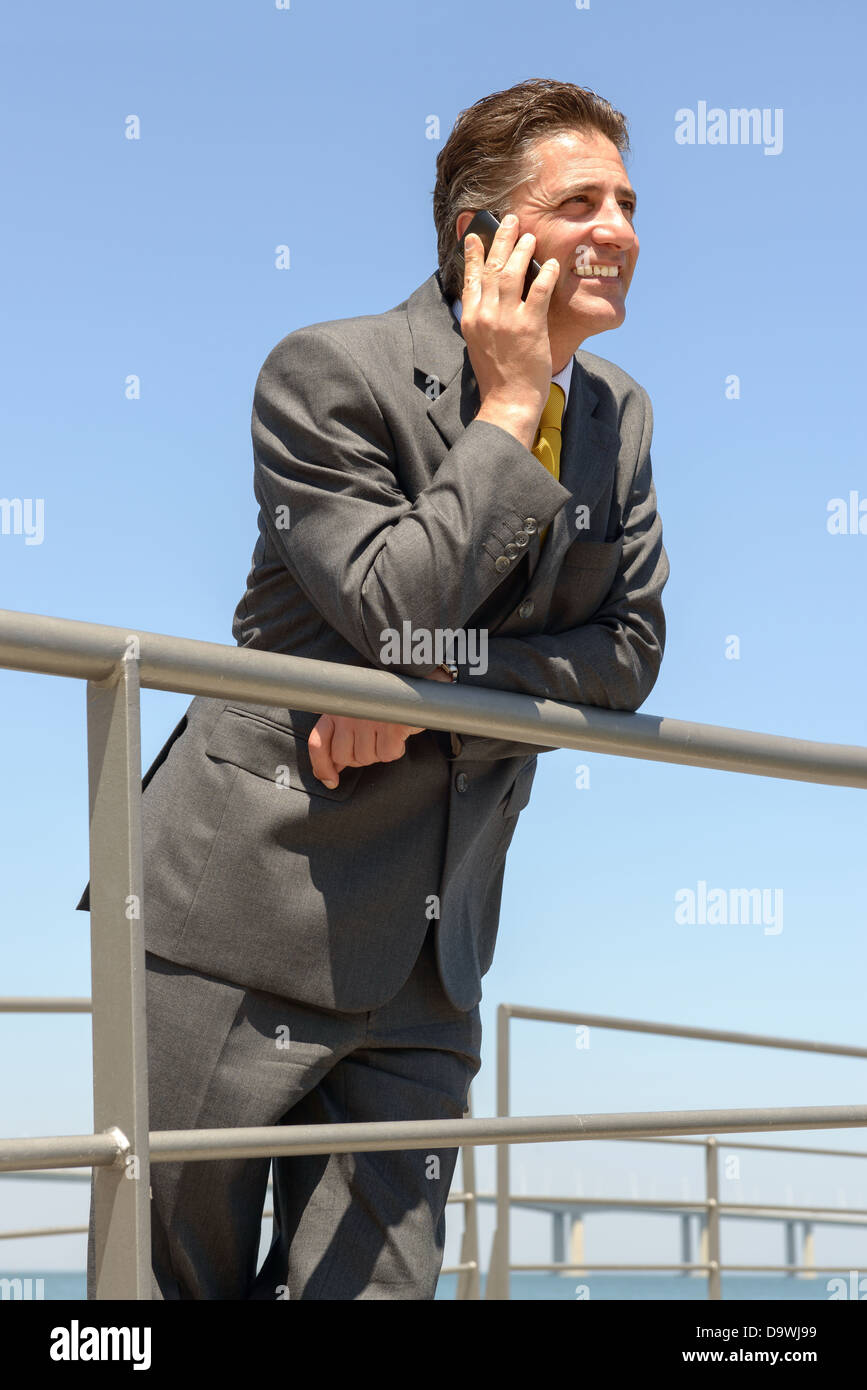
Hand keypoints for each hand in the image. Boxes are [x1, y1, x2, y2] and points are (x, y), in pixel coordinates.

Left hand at [308, 669, 449, 786]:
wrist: (414, 676)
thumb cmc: (383, 695)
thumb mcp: (355, 710)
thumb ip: (343, 735)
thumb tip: (334, 769)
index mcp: (336, 708)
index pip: (318, 743)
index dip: (322, 766)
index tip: (331, 781)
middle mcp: (348, 713)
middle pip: (344, 756)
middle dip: (359, 757)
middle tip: (373, 743)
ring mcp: (368, 719)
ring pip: (367, 757)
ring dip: (379, 751)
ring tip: (386, 733)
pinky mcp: (390, 724)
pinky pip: (388, 753)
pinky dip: (396, 748)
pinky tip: (398, 734)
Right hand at [461, 215, 558, 450]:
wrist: (508, 401)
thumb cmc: (498, 376)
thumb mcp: (480, 344)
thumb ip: (483, 318)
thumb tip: (491, 295)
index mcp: (471, 319)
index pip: (471, 277)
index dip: (473, 252)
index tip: (475, 234)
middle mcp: (485, 315)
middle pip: (492, 267)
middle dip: (501, 239)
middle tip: (511, 220)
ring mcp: (507, 320)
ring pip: (513, 272)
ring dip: (522, 250)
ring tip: (531, 236)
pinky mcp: (529, 327)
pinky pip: (539, 290)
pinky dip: (545, 274)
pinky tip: (551, 264)